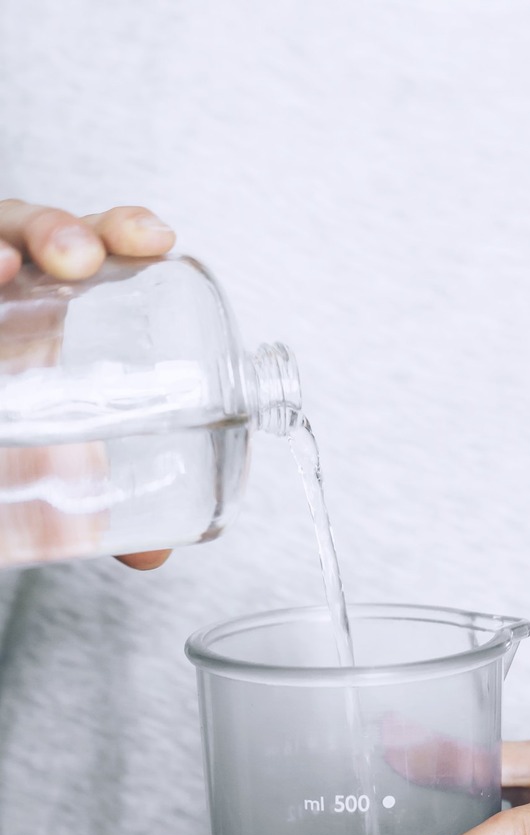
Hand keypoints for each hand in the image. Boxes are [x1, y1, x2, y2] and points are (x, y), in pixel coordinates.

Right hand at [0, 199, 175, 569]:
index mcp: (54, 316)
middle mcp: (6, 297)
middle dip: (62, 229)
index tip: (158, 241)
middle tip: (83, 259)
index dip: (122, 232)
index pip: (91, 253)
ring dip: (8, 241)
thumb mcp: (53, 473)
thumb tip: (153, 554)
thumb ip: (99, 504)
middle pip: (32, 233)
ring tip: (11, 267)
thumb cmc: (11, 451)